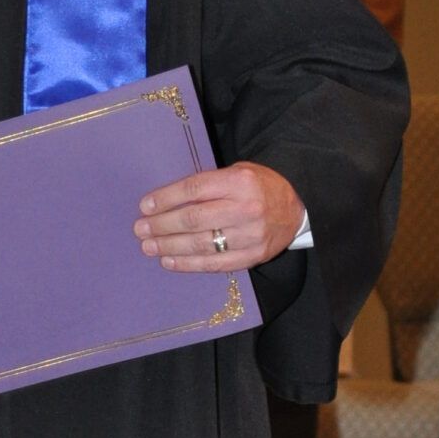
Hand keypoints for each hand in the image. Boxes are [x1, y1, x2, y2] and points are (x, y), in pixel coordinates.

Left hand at [134, 161, 303, 270]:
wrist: (299, 206)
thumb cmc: (259, 186)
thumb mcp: (237, 173)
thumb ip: (207, 185)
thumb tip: (165, 201)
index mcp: (240, 181)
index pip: (194, 189)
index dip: (166, 198)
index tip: (145, 206)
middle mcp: (246, 208)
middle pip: (194, 219)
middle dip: (162, 225)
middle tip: (140, 229)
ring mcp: (251, 235)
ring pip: (201, 244)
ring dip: (169, 246)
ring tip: (148, 246)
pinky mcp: (253, 256)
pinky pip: (214, 264)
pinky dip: (188, 264)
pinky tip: (169, 261)